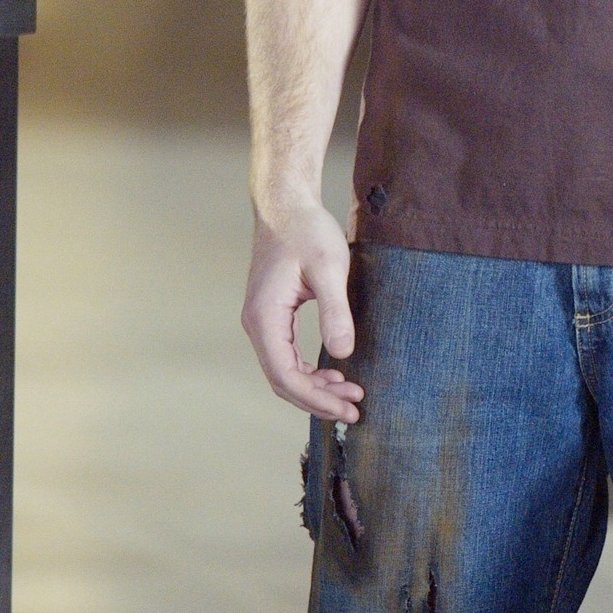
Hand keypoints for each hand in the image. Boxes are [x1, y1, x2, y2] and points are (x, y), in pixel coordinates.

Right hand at [242, 198, 365, 420]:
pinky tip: (334, 371)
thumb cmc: (307, 230)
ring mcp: (262, 320)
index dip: (316, 398)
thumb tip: (342, 354)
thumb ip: (334, 311)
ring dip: (315, 386)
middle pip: (283, 380)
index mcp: (265, 318)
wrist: (286, 204)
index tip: (349, 408)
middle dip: (319, 399)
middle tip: (356, 409)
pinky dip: (309, 369)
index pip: (285, 376)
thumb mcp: (329, 268)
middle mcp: (257, 324)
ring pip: (284, 369)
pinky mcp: (272, 314)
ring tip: (350, 392)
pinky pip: (287, 354)